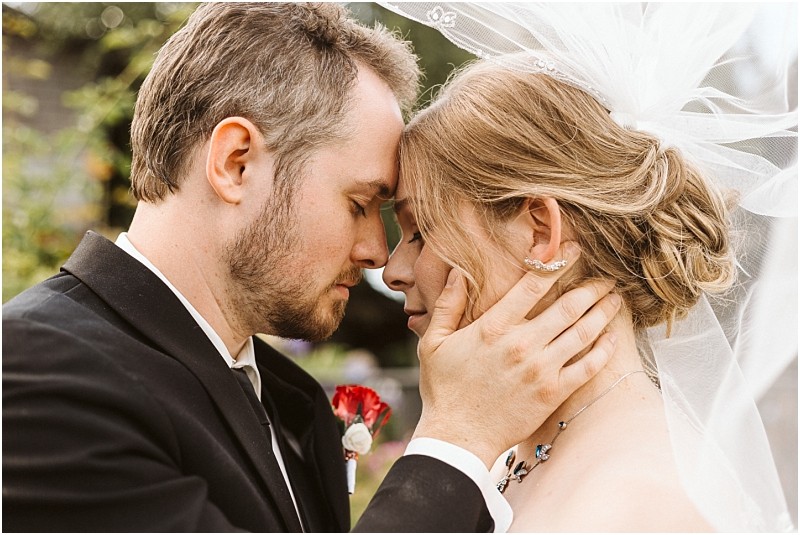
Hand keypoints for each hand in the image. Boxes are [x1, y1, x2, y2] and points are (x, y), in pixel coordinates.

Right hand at [412, 242, 620, 467]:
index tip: (573, 249)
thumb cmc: (445, 390)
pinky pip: (587, 367)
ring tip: (615, 299)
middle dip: (591, 287)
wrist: (458, 436)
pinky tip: (611, 337)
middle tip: (605, 276)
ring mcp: (541, 369)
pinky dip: (603, 350)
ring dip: (603, 312)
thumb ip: (448, 305)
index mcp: (494, 327)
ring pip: (583, 332)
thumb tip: (458, 274)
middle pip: (568, 306)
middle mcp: (522, 344)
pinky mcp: (553, 393)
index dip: (558, 262)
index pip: (534, 284)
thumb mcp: (435, 342)